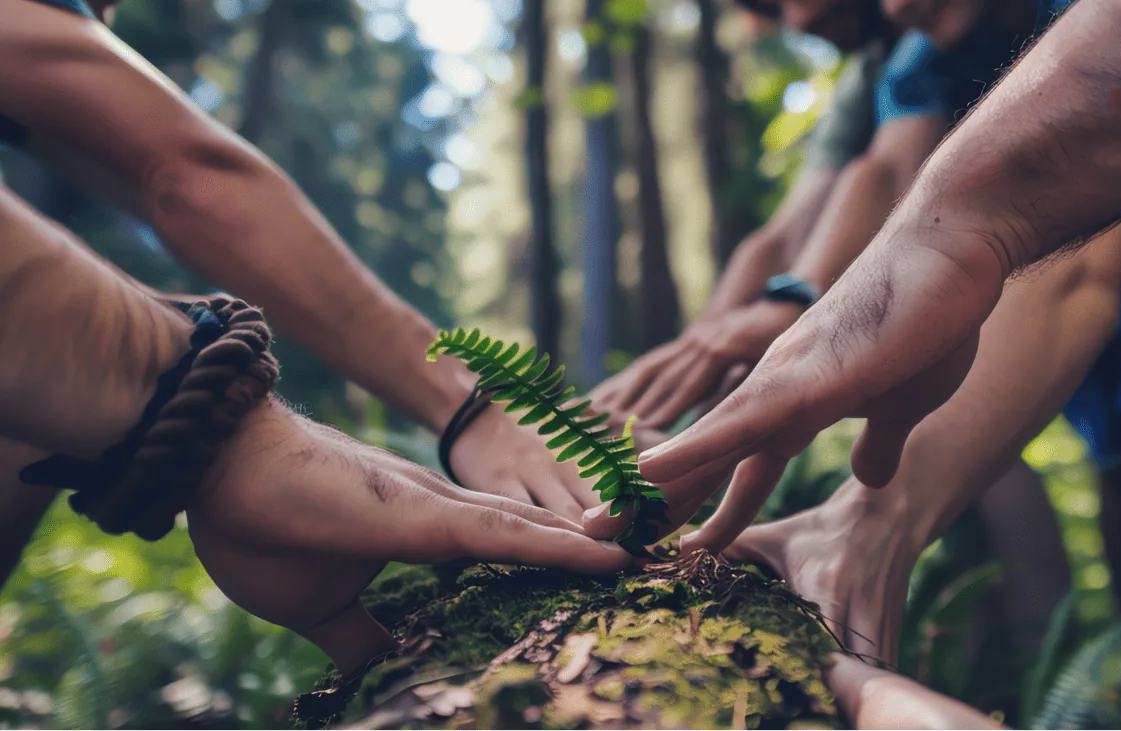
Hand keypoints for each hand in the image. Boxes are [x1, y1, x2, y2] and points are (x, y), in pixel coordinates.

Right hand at [185, 400, 632, 675]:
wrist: (215, 462)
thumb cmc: (262, 525)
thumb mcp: (320, 605)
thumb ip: (361, 633)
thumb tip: (384, 669)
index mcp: (431, 534)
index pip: (517, 551)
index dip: (568, 565)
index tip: (621, 583)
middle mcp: (450, 514)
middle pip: (547, 536)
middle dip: (608, 552)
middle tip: (673, 564)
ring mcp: (440, 510)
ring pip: (542, 532)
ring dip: (602, 548)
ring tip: (665, 559)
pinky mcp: (420, 516)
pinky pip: (504, 535)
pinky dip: (559, 548)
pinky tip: (606, 557)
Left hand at [632, 237, 1000, 552]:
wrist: (951, 249)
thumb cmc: (928, 321)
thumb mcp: (902, 404)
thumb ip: (878, 441)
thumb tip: (866, 476)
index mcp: (794, 407)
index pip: (739, 471)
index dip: (707, 513)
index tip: (672, 550)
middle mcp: (773, 394)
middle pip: (702, 460)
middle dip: (651, 504)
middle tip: (594, 537)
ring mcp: (785, 382)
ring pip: (705, 445)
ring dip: (653, 488)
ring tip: (598, 522)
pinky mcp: (809, 376)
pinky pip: (741, 420)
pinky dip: (695, 447)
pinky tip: (652, 470)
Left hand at [720, 478, 1003, 729]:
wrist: (888, 515)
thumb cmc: (822, 529)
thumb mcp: (776, 535)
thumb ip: (729, 545)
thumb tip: (678, 549)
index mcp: (827, 585)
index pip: (818, 639)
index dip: (802, 670)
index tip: (778, 689)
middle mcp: (861, 608)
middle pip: (849, 672)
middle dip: (824, 694)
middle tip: (792, 711)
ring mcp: (883, 626)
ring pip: (874, 681)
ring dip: (849, 698)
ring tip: (816, 711)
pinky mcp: (896, 636)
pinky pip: (884, 675)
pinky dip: (868, 693)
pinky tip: (847, 706)